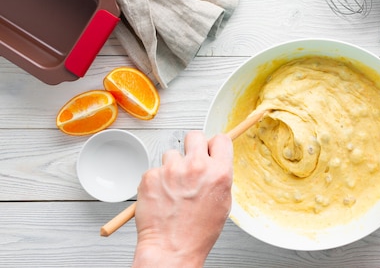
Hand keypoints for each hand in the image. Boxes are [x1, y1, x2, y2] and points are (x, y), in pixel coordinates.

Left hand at [132, 131, 232, 267]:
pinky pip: (155, 169)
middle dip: (192, 147)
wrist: (171, 249)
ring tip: (174, 189)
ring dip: (172, 167)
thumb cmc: (197, 232)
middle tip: (189, 163)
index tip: (210, 150)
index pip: (220, 139)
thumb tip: (215, 160)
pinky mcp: (151, 176)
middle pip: (195, 136)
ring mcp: (172, 170)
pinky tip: (162, 197)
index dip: (214, 145)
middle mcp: (196, 166)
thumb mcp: (223, 202)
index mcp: (219, 172)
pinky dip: (157, 181)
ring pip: (172, 154)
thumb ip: (219, 176)